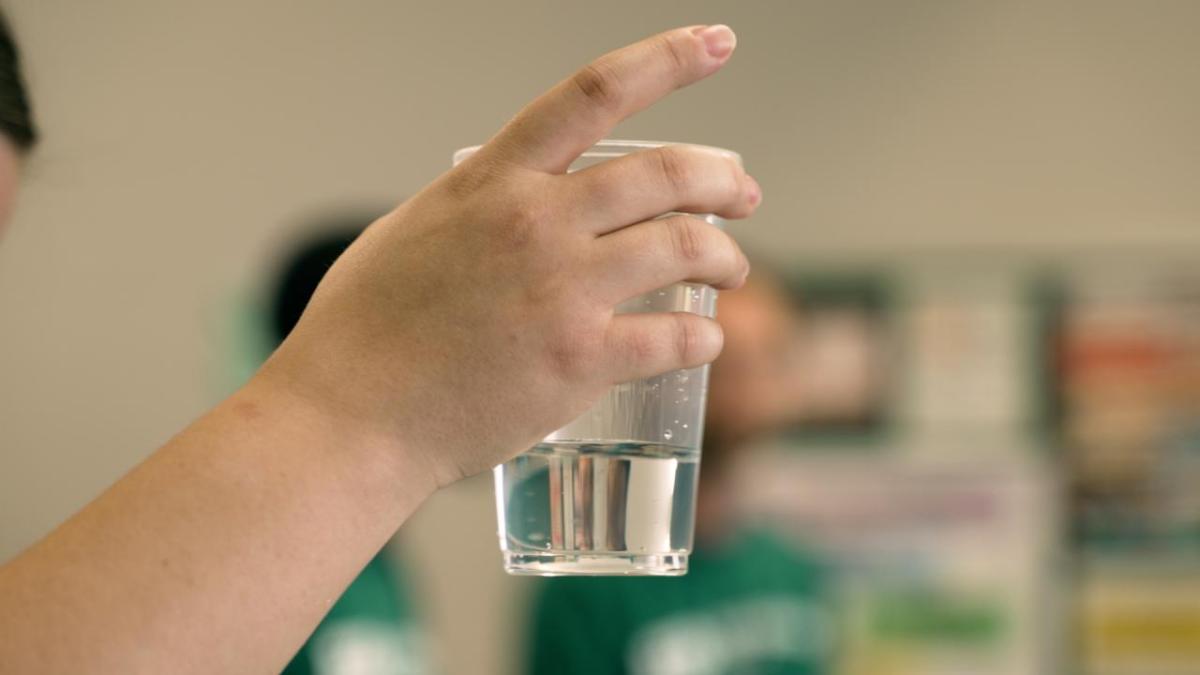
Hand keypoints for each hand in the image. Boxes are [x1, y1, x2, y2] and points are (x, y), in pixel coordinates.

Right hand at [261, 25, 759, 488]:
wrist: (347, 416)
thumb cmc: (364, 330)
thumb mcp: (412, 230)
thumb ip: (473, 205)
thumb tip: (508, 199)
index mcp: (492, 178)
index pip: (594, 93)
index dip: (668, 59)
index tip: (717, 42)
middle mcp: (535, 221)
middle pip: (668, 175)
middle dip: (724, 178)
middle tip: (744, 195)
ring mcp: (561, 291)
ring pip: (685, 247)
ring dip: (727, 257)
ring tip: (733, 270)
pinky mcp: (578, 363)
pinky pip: (673, 338)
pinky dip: (704, 338)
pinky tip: (705, 340)